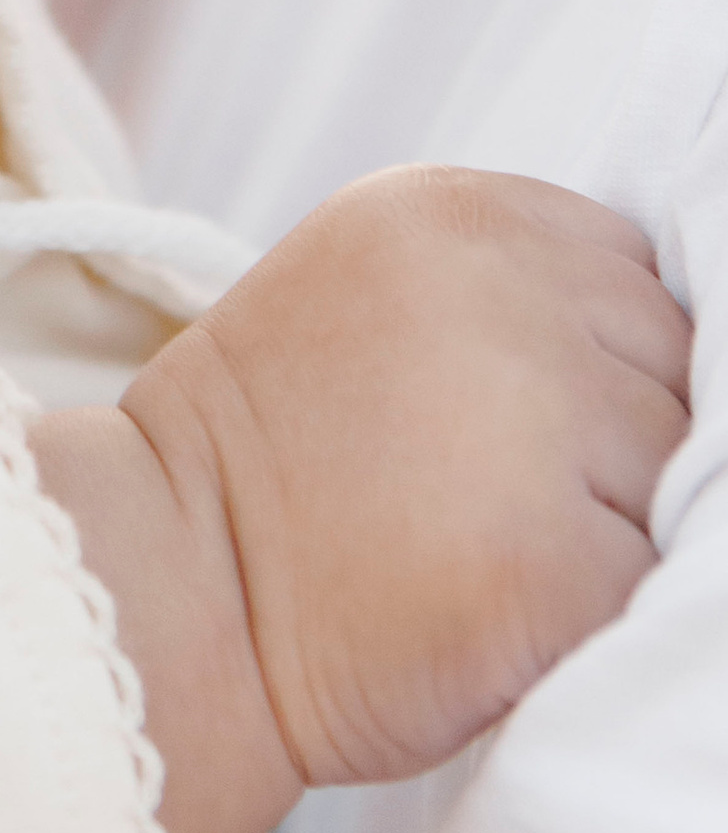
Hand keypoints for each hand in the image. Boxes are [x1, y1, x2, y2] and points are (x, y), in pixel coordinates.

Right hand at [37, 172, 693, 832]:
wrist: (161, 592)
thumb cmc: (268, 469)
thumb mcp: (368, 298)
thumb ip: (499, 292)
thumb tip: (658, 360)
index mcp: (453, 214)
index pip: (632, 280)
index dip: (592, 366)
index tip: (505, 426)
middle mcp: (499, 292)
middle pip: (666, 374)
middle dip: (606, 447)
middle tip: (474, 498)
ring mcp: (529, 423)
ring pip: (670, 482)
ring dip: (605, 532)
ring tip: (475, 551)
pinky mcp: (549, 561)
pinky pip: (650, 588)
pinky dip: (591, 617)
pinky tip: (487, 611)